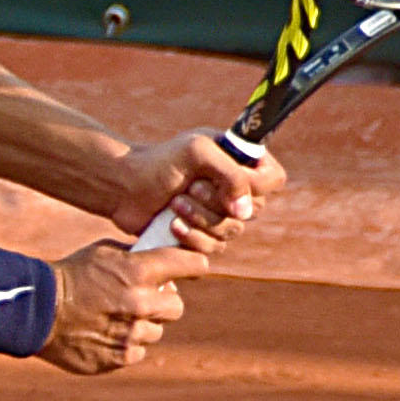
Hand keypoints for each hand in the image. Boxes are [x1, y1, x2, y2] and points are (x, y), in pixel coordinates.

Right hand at [37, 240, 207, 374]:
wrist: (37, 310)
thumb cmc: (70, 275)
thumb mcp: (102, 252)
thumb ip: (135, 257)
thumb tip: (160, 262)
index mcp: (139, 271)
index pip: (192, 266)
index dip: (193, 267)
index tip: (191, 270)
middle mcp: (141, 303)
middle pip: (177, 307)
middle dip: (163, 302)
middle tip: (144, 300)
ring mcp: (131, 333)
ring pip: (156, 331)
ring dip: (142, 325)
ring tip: (116, 318)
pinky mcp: (119, 357)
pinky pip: (138, 352)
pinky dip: (127, 345)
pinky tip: (106, 334)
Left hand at [109, 130, 286, 251]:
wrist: (125, 186)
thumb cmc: (161, 161)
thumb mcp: (198, 152)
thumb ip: (231, 174)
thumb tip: (246, 212)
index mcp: (241, 163)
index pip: (274, 179)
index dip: (257, 186)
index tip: (229, 182)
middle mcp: (236, 191)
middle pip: (253, 211)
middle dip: (217, 202)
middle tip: (191, 187)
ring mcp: (220, 216)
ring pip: (231, 232)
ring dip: (201, 218)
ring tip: (175, 203)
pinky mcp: (203, 238)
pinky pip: (213, 249)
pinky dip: (192, 237)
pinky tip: (172, 224)